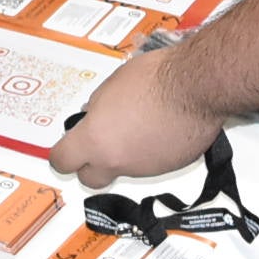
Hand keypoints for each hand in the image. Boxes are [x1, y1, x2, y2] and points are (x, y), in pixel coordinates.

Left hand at [47, 48, 221, 188]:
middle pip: (90, 179)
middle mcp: (116, 161)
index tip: (66, 146)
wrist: (196, 87)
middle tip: (98, 144)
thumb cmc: (154, 79)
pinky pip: (151, 165)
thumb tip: (93, 114)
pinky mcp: (168, 168)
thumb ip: (97, 107)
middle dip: (90, 165)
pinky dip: (150, 153)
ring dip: (124, 155)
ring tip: (138, 125)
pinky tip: (160, 129)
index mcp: (95, 139)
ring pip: (123, 170)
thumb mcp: (112, 85)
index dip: (62, 154)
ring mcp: (143, 169)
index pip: (62, 160)